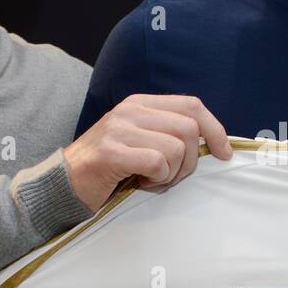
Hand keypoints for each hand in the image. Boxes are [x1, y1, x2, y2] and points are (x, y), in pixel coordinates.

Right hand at [63, 94, 231, 212]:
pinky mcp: (111, 152)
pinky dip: (156, 180)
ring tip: (151, 179)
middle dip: (191, 161)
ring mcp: (120, 129)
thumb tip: (212, 143)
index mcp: (141, 103)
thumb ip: (168, 133)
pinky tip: (139, 183)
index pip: (192, 105)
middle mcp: (131, 110)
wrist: (64, 183)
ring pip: (176, 148)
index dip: (214, 129)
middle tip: (171, 176)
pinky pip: (157, 164)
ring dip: (171, 174)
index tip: (224, 153)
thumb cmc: (109, 167)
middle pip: (189, 128)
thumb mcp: (139, 140)